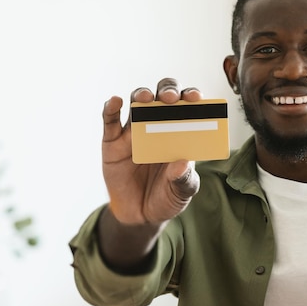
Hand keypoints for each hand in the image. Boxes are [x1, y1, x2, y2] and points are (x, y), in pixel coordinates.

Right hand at [101, 77, 201, 224]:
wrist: (140, 215)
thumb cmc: (167, 196)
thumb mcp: (182, 191)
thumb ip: (184, 179)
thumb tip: (182, 164)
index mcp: (181, 132)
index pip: (188, 106)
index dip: (191, 97)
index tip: (196, 98)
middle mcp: (159, 125)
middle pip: (162, 96)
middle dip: (167, 90)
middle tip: (170, 98)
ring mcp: (135, 131)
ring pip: (137, 102)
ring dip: (141, 95)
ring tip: (145, 99)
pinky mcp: (113, 142)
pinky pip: (110, 120)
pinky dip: (111, 107)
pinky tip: (116, 102)